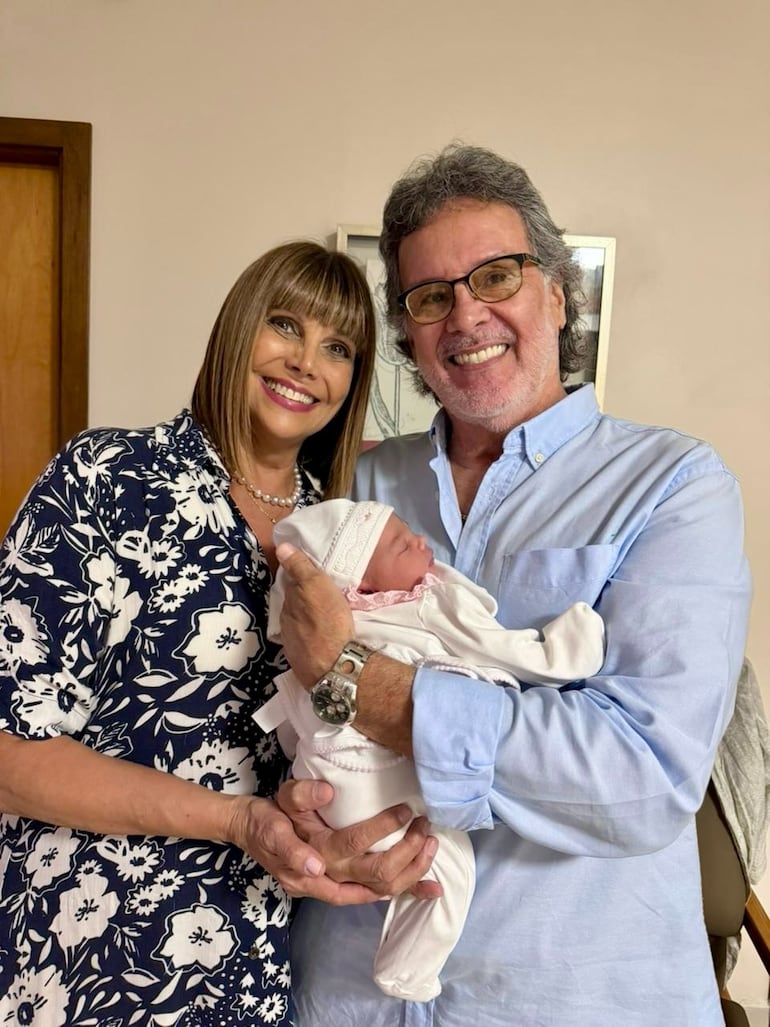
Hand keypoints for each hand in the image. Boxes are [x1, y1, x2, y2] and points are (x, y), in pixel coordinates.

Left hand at [276, 543, 353, 684]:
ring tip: (319, 617)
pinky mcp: (300, 659)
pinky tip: (319, 638)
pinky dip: (309, 637)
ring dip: (305, 618)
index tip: (309, 574)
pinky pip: (303, 642)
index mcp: (289, 602)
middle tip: (317, 595)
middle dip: (301, 599)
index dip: (299, 577)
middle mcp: (285, 621)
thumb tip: (281, 547)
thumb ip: (300, 567)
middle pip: (292, 604)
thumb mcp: (317, 586)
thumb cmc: (329, 621)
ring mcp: (291, 642)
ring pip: (296, 623)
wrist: (334, 666)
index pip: (290, 583)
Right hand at [277, 778, 441, 899]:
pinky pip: (377, 895)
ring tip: (432, 847)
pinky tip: (431, 889)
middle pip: (375, 874)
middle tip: (425, 827)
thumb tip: (327, 793)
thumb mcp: (280, 800)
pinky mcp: (341, 889)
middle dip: (407, 853)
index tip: (404, 811)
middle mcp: (324, 878)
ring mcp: (333, 888)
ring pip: (381, 889)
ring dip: (412, 872)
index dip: (382, 828)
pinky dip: (407, 892)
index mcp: (311, 854)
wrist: (252, 835)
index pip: (352, 843)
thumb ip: (302, 797)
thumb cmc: (269, 816)